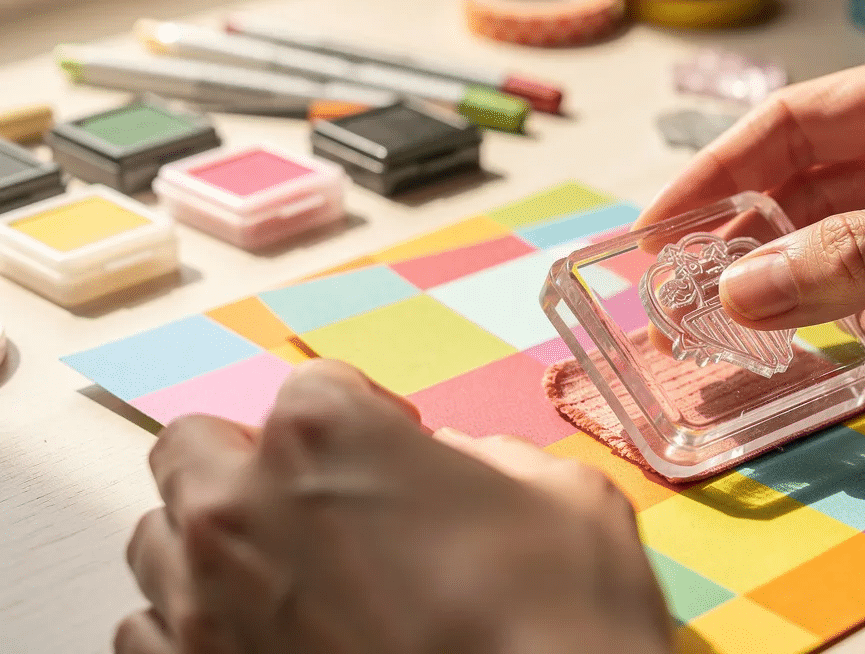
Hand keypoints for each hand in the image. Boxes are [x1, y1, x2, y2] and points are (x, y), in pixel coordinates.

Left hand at [116, 359, 671, 653]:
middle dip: (254, 462)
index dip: (368, 418)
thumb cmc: (555, 618)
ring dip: (214, 542)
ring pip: (159, 538)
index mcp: (326, 436)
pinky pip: (148, 633)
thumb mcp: (566, 498)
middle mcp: (240, 507)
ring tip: (286, 577)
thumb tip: (461, 467)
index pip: (316, 387)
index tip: (400, 452)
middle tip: (321, 504)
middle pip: (198, 447)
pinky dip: (191, 626)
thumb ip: (491, 459)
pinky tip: (257, 639)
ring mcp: (202, 605)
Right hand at [637, 33, 864, 382]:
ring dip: (843, 299)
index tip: (660, 230)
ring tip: (839, 328)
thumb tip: (741, 289)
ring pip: (861, 261)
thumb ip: (859, 256)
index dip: (721, 176)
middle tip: (710, 307)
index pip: (800, 126)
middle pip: (822, 200)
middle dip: (770, 254)